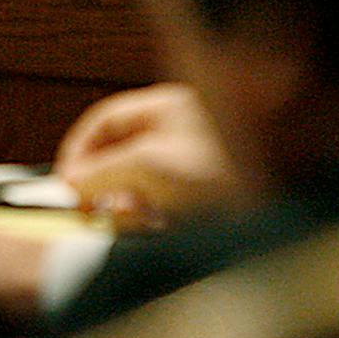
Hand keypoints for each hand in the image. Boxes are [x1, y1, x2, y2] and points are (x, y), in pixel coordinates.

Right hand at [54, 82, 237, 229]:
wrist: (274, 205)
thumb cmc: (222, 170)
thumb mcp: (147, 165)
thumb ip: (101, 171)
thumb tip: (70, 182)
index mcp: (166, 109)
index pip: (106, 120)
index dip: (80, 149)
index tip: (64, 181)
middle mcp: (178, 135)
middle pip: (120, 157)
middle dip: (103, 185)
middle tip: (90, 209)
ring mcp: (192, 168)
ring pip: (139, 189)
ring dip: (128, 208)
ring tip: (135, 219)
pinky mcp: (202, 202)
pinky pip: (162, 210)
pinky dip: (152, 222)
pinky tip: (159, 228)